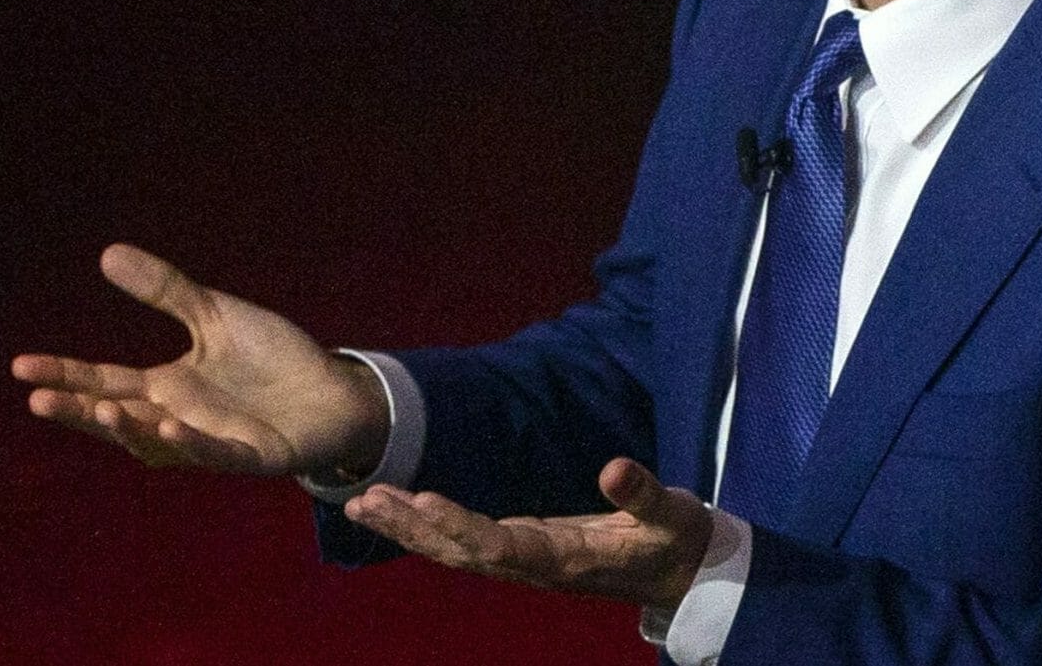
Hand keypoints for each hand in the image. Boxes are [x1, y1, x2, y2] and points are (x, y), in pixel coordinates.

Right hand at [12, 244, 388, 477]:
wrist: (335, 389)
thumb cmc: (272, 356)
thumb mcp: (215, 315)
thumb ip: (166, 290)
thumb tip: (106, 253)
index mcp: (167, 386)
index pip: (104, 380)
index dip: (65, 375)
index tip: (21, 367)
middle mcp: (179, 418)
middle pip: (118, 419)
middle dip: (79, 412)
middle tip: (38, 400)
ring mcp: (211, 441)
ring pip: (157, 444)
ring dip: (128, 430)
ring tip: (100, 408)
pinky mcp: (251, 455)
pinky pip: (214, 453)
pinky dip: (189, 442)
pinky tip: (166, 426)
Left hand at [343, 457, 714, 608]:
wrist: (682, 575)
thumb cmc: (677, 541)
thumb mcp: (672, 515)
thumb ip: (644, 493)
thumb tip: (613, 467)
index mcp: (565, 560)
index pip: (503, 548)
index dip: (461, 527)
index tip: (424, 502)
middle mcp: (535, 566)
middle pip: (461, 552)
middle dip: (412, 528)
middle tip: (365, 500)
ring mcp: (524, 560)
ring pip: (454, 550)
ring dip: (407, 529)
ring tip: (359, 504)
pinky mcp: (522, 549)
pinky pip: (464, 542)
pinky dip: (426, 526)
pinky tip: (394, 509)